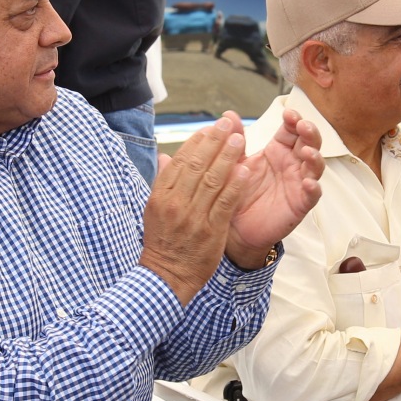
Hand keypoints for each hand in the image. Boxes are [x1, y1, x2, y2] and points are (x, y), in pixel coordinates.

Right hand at [140, 114, 248, 303]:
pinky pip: (225, 203)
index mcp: (160, 196)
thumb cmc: (163, 242)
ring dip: (228, 157)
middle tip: (228, 123)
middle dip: (214, 141)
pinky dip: (235, 185)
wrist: (167, 276)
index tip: (209, 128)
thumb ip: (163, 182)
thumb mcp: (154, 211)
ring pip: (213, 180)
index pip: (180, 161)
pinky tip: (245, 170)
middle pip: (197, 165)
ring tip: (240, 139)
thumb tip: (166, 157)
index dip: (196, 142)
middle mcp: (175, 203)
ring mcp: (193, 217)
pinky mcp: (211, 231)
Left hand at [225, 106, 322, 266]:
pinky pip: (312, 195)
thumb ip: (234, 141)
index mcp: (278, 150)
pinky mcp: (300, 204)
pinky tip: (308, 183)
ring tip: (307, 152)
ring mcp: (299, 183)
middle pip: (309, 142)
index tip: (288, 112)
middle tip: (302, 126)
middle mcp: (292, 164)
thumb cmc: (237, 191)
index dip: (294, 119)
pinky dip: (314, 188)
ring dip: (315, 157)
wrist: (235, 225)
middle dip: (309, 132)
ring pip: (315, 166)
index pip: (291, 129)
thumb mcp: (234, 164)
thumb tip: (228, 114)